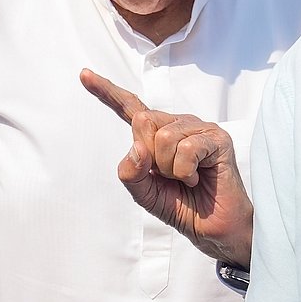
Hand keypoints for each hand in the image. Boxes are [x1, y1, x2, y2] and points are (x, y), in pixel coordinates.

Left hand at [80, 68, 253, 267]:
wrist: (212, 227)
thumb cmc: (180, 206)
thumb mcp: (143, 193)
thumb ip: (130, 172)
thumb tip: (138, 148)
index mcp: (157, 133)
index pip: (129, 108)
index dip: (106, 92)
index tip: (83, 75)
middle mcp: (177, 124)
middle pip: (143, 120)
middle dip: (150, 156)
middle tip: (169, 175)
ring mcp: (199, 128)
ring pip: (164, 137)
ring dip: (170, 169)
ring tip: (186, 178)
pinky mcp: (217, 138)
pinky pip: (187, 149)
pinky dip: (185, 172)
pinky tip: (198, 178)